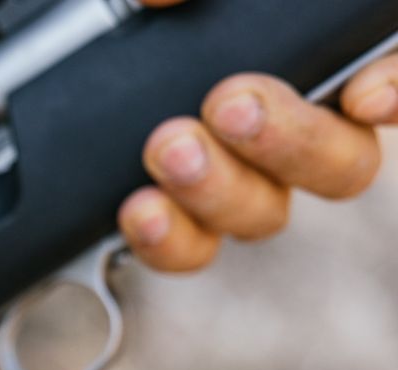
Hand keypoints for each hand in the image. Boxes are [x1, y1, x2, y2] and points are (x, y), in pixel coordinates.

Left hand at [120, 0, 396, 270]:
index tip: (365, 98)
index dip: (396, 91)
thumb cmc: (179, 14)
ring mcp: (245, 178)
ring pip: (265, 211)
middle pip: (340, 164)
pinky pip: (191, 247)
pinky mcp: (181, 213)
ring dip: (217, 188)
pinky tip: (142, 211)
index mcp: (322, 60)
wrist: (99, 43)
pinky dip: (170, 239)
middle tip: (230, 105)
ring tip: (168, 148)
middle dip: (287, 141)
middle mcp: (300, 127)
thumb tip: (160, 0)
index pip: (392, 78)